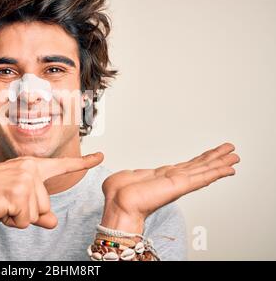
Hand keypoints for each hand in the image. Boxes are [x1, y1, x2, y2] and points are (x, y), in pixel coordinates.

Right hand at [0, 152, 103, 228]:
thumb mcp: (17, 200)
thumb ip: (38, 211)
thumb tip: (54, 222)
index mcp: (31, 165)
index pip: (61, 165)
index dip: (83, 162)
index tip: (100, 156)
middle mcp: (30, 169)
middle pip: (46, 205)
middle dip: (27, 212)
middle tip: (7, 202)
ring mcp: (25, 180)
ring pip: (37, 214)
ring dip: (19, 217)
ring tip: (3, 204)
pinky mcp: (18, 194)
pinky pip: (26, 220)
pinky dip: (13, 222)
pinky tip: (1, 209)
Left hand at [101, 143, 239, 232]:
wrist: (119, 203)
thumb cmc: (118, 194)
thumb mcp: (127, 177)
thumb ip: (133, 174)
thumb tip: (130, 174)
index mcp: (161, 177)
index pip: (185, 166)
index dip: (200, 160)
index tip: (211, 154)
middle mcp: (173, 180)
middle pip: (199, 166)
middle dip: (215, 158)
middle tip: (231, 151)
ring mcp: (178, 183)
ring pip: (204, 171)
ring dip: (220, 163)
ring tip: (235, 157)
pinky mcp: (180, 186)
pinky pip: (202, 177)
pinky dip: (217, 172)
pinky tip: (229, 168)